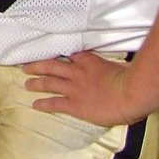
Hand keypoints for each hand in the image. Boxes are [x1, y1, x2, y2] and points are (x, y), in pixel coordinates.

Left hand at [23, 51, 143, 125]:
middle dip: (38, 66)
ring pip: (49, 82)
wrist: (131, 93)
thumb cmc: (132, 79)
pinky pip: (55, 103)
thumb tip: (120, 68)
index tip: (51, 54)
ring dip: (36, 83)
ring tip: (26, 83)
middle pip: (52, 66)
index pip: (70, 54)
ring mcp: (74, 88)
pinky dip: (44, 104)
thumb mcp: (121, 66)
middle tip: (26, 66)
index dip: (59, 54)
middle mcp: (77, 72)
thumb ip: (115, 67)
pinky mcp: (74, 104)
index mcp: (89, 61)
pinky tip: (35, 105)